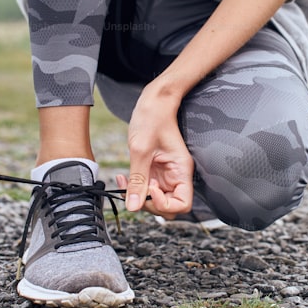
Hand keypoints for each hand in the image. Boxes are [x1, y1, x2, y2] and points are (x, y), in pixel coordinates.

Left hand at [119, 85, 192, 217]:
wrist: (154, 101)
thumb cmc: (153, 117)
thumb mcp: (141, 149)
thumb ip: (138, 180)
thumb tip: (133, 206)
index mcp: (181, 169)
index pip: (183, 204)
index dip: (165, 205)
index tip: (150, 191)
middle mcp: (176, 174)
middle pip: (168, 206)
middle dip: (149, 203)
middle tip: (134, 189)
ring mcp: (165, 173)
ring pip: (155, 199)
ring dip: (138, 196)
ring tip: (125, 182)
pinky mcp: (154, 170)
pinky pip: (146, 188)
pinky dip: (134, 187)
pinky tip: (124, 178)